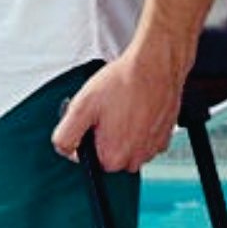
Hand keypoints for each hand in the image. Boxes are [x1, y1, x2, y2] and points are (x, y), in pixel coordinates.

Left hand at [50, 47, 184, 172]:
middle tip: (108, 110)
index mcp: (112, 158)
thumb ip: (65, 135)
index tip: (93, 119)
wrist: (154, 67)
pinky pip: (145, 141)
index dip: (87, 138)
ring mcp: (151, 151)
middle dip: (106, 135)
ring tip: (124, 107)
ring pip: (129, 148)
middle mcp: (134, 160)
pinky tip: (137, 109)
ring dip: (124, 132)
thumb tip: (64, 149)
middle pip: (111, 155)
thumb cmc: (123, 83)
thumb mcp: (81, 106)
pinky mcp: (163, 140)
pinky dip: (140, 128)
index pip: (91, 160)